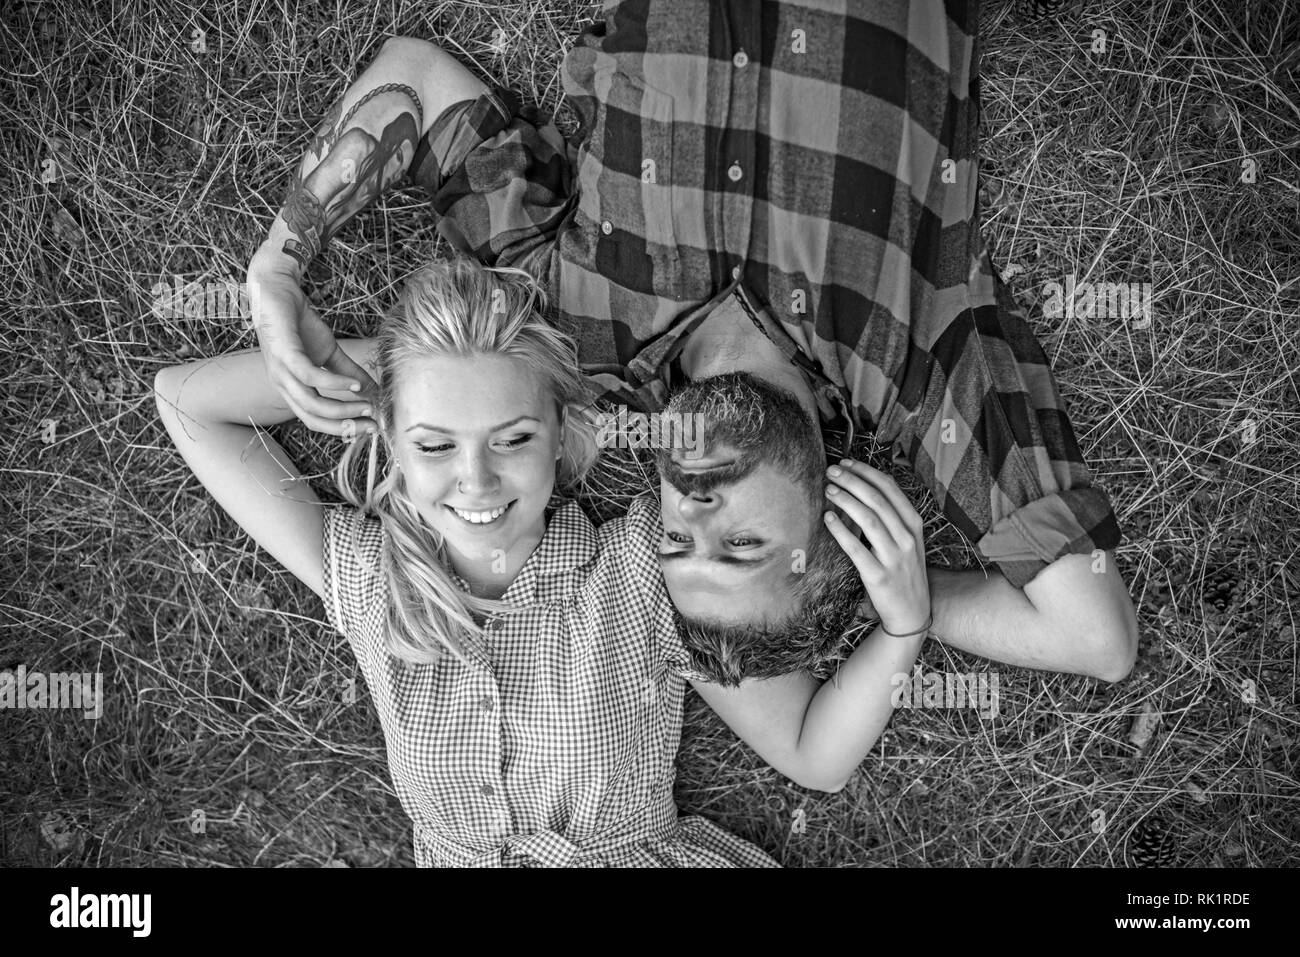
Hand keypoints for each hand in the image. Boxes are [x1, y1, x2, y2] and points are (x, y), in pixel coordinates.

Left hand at [247, 251, 377, 435]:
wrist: (278, 290)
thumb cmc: (299, 322)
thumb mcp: (330, 352)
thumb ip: (349, 373)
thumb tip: (374, 391)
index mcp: (291, 389)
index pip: (316, 420)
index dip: (342, 428)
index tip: (371, 427)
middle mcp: (282, 385)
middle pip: (313, 418)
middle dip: (345, 425)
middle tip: (373, 423)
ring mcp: (281, 370)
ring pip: (311, 403)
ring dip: (343, 408)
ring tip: (368, 405)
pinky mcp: (284, 352)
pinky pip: (310, 376)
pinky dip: (335, 383)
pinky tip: (355, 384)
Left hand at [823, 459, 929, 635]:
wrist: (912, 614)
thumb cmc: (904, 572)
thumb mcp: (907, 541)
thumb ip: (891, 517)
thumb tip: (863, 488)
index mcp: (914, 525)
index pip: (890, 488)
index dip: (866, 472)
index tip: (846, 462)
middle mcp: (907, 538)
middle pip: (877, 499)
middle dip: (852, 480)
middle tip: (830, 471)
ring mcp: (895, 558)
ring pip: (869, 519)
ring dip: (846, 500)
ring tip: (828, 490)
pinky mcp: (879, 576)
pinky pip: (857, 549)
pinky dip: (841, 531)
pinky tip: (827, 518)